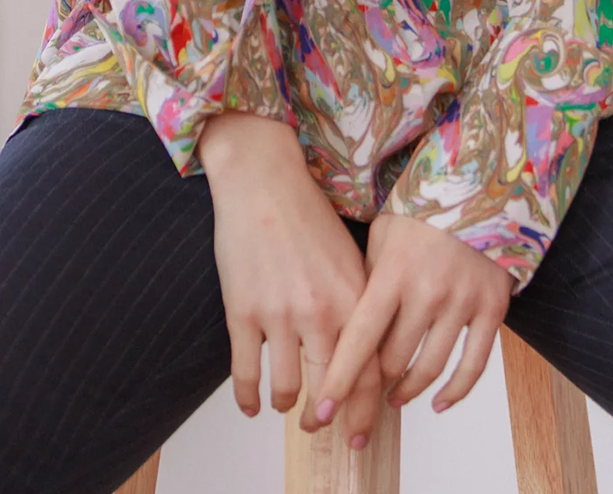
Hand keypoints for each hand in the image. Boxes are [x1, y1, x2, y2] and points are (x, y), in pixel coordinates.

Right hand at [197, 112, 385, 447]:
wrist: (263, 179)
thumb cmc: (307, 214)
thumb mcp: (349, 256)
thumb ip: (359, 304)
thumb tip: (368, 355)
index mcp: (353, 297)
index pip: (370, 372)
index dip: (365, 410)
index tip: (361, 434)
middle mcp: (320, 311)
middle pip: (330, 390)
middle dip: (325, 420)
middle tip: (320, 428)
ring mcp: (279, 314)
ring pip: (287, 390)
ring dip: (286, 405)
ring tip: (285, 404)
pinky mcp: (243, 312)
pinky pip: (245, 374)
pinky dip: (248, 398)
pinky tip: (250, 404)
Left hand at [306, 212, 511, 429]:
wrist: (478, 187)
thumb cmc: (421, 214)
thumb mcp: (382, 237)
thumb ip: (367, 283)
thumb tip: (346, 331)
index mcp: (393, 273)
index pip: (359, 340)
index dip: (339, 381)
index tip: (321, 413)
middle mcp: (427, 292)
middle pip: (394, 360)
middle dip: (374, 385)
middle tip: (361, 396)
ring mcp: (462, 302)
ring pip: (430, 368)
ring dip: (408, 392)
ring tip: (394, 399)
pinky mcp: (492, 308)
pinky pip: (474, 365)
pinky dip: (455, 392)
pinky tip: (438, 403)